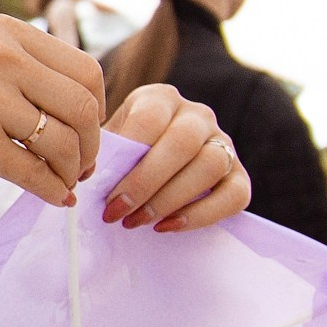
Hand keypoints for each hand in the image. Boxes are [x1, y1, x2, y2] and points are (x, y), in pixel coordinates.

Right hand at [0, 15, 104, 209]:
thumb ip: (18, 66)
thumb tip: (73, 105)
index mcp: (6, 33)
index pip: (85, 70)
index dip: (96, 108)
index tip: (86, 131)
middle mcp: (4, 60)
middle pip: (83, 108)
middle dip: (92, 144)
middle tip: (84, 165)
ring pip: (65, 144)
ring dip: (73, 171)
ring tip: (64, 182)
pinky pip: (35, 175)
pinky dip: (52, 192)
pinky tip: (52, 198)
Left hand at [100, 85, 251, 231]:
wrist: (153, 176)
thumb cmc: (124, 161)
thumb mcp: (111, 149)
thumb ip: (105, 156)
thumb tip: (88, 178)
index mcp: (160, 99)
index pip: (149, 119)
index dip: (127, 158)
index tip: (104, 193)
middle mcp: (197, 114)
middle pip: (182, 142)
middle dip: (146, 183)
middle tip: (117, 213)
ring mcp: (223, 142)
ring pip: (210, 165)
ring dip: (170, 199)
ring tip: (138, 221)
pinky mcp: (239, 174)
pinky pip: (234, 194)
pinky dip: (201, 215)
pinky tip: (167, 227)